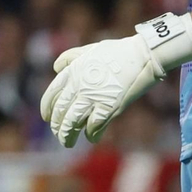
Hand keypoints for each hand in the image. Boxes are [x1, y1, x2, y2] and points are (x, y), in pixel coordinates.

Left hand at [39, 13, 191, 146]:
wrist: (145, 55)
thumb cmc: (120, 51)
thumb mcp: (90, 49)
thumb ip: (70, 57)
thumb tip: (56, 68)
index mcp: (73, 73)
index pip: (51, 96)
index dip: (47, 109)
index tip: (47, 118)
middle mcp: (79, 87)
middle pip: (60, 113)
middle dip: (57, 127)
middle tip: (60, 134)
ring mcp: (93, 98)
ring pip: (72, 123)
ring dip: (68, 135)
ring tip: (68, 143)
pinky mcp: (109, 107)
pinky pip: (94, 127)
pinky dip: (91, 134)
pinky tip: (92, 137)